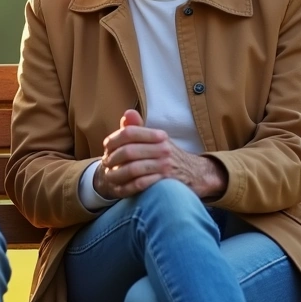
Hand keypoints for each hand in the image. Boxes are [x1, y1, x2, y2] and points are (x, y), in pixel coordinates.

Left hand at [96, 110, 229, 198]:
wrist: (196, 174)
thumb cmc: (170, 156)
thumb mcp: (157, 139)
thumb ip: (139, 128)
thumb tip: (127, 113)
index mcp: (158, 136)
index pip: (129, 133)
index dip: (113, 139)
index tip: (105, 147)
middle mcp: (162, 149)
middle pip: (128, 151)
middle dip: (112, 158)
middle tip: (105, 164)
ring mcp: (165, 165)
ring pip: (132, 169)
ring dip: (116, 174)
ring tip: (108, 177)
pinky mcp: (165, 182)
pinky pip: (140, 184)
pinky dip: (126, 187)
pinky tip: (119, 189)